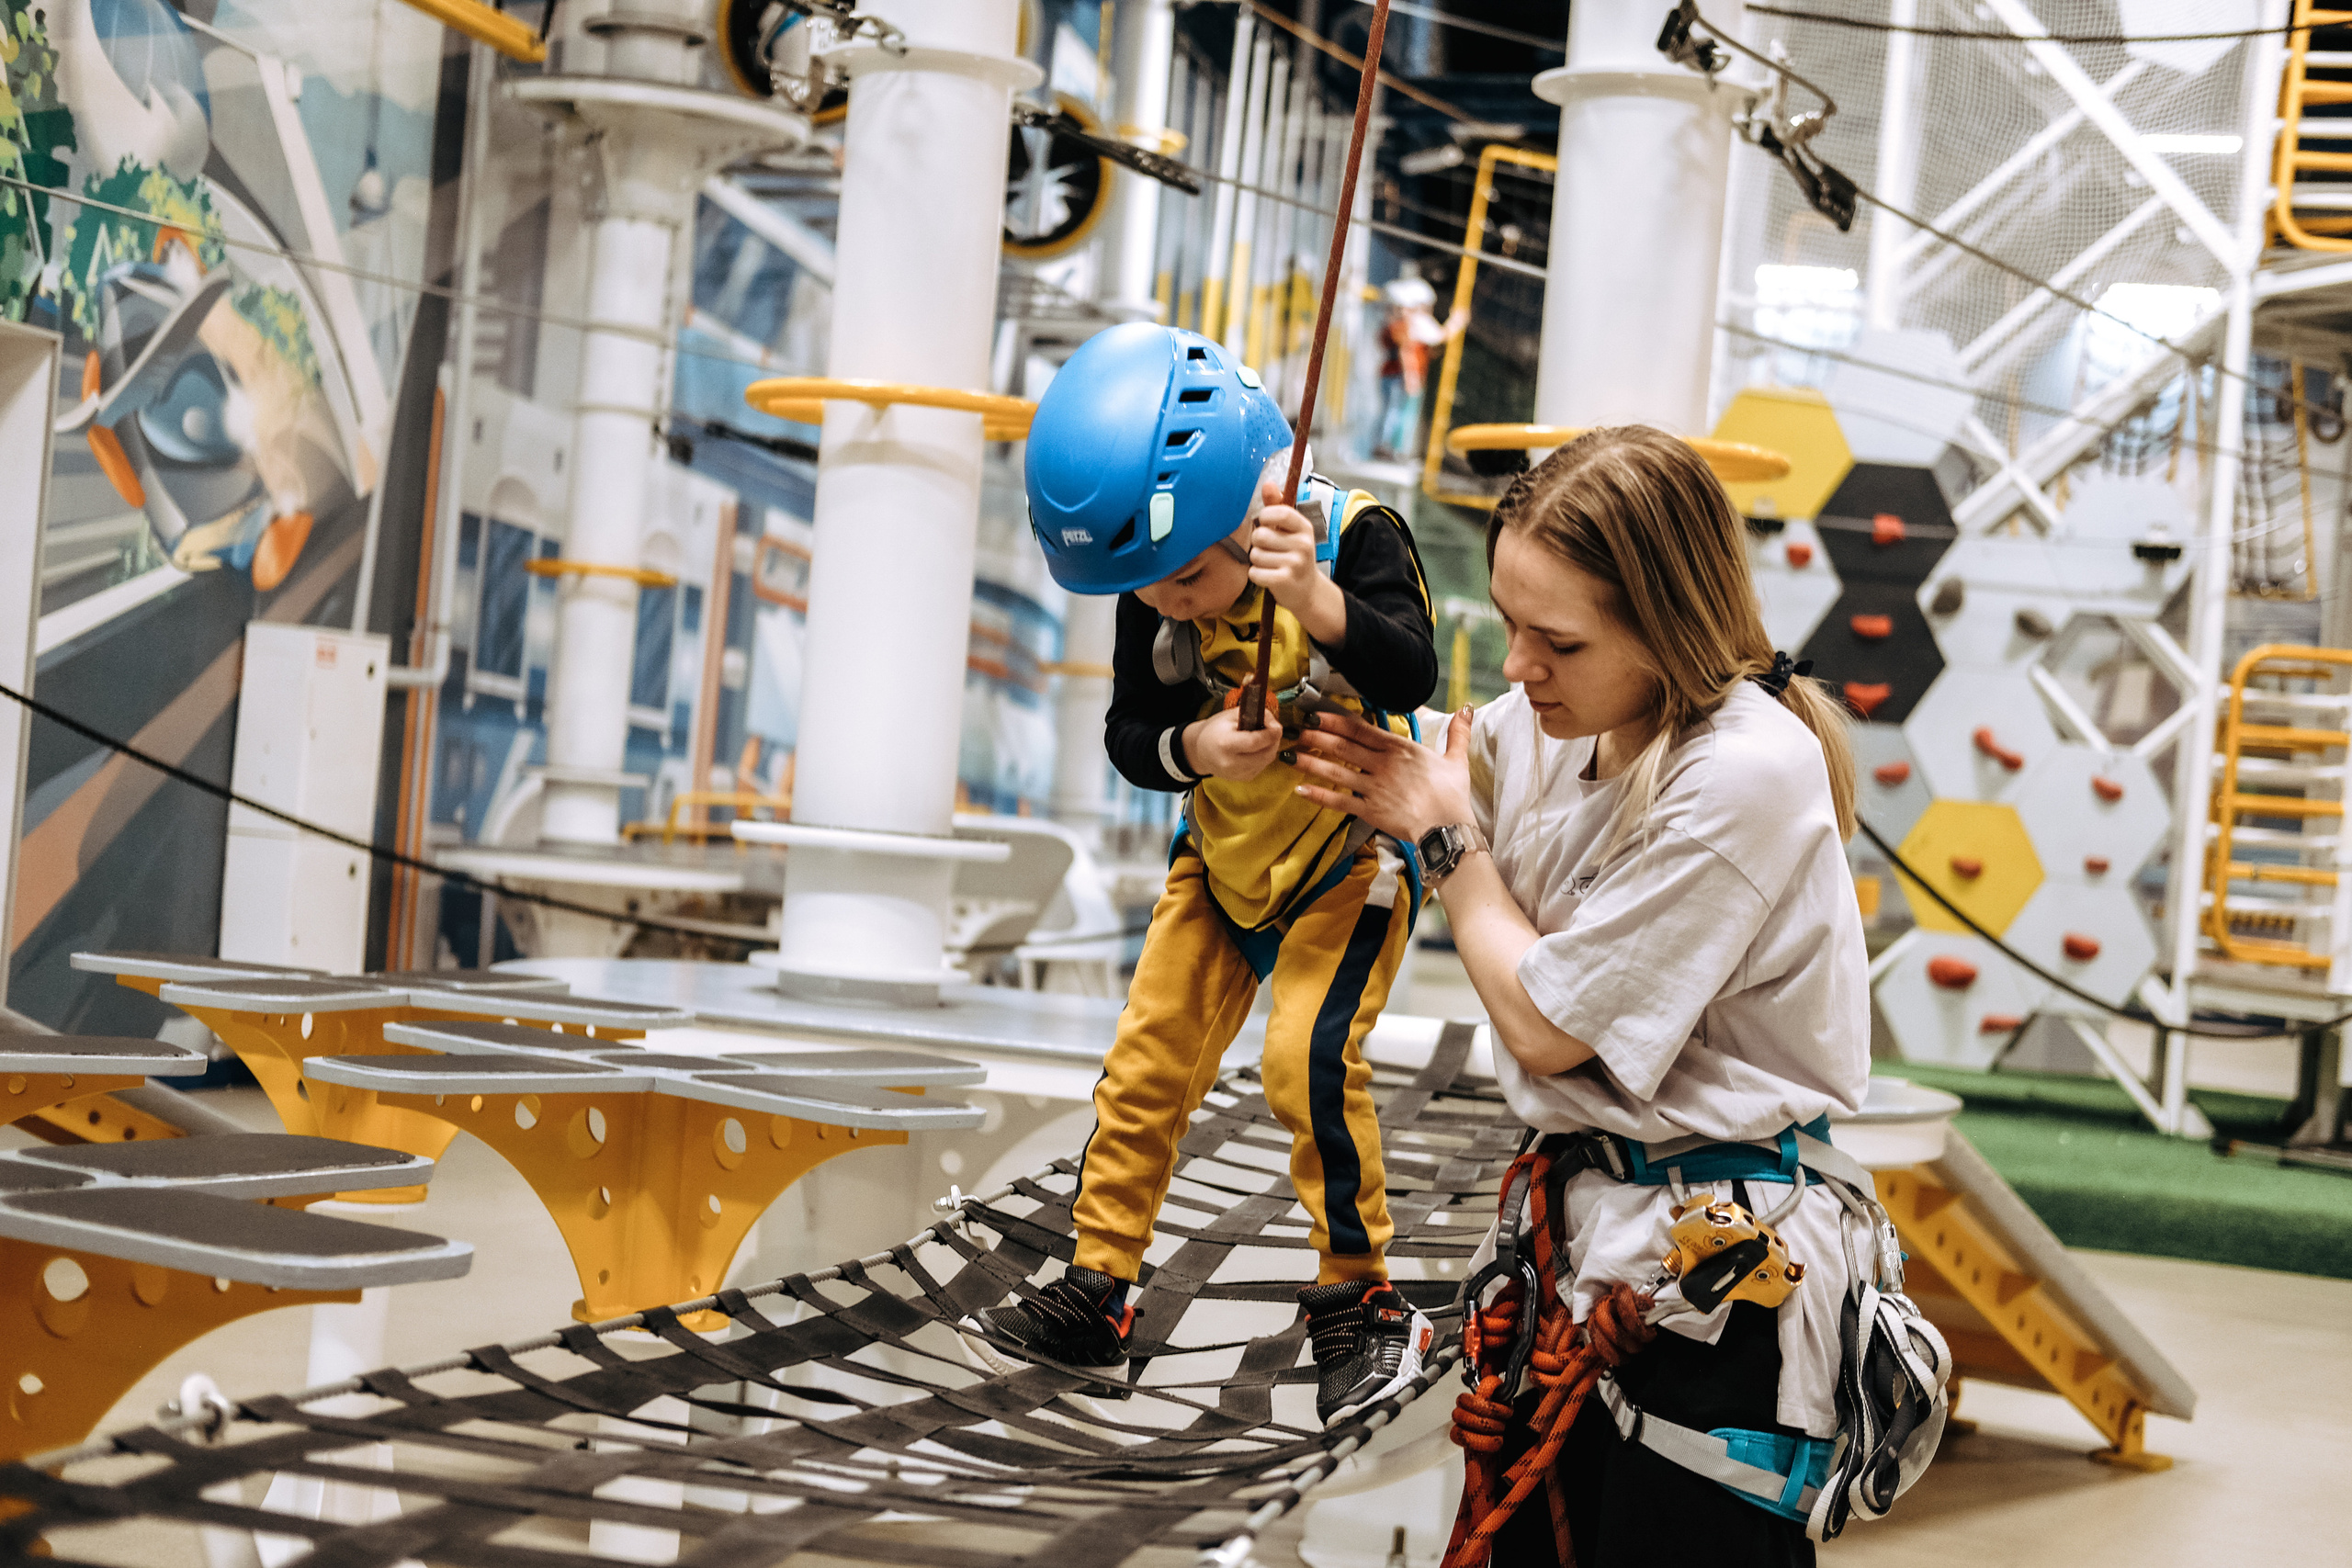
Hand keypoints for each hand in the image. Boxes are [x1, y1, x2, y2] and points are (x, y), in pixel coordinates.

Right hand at [1184, 697, 1284, 781]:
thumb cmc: (1215, 729)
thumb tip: (1274, 722)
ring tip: (1265, 737)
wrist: (1200, 751)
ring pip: (1266, 761)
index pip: (1255, 741)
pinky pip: (1262, 766)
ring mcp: (1237, 774)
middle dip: (1274, 741)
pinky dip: (1264, 756)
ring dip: (1271, 748)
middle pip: (1265, 754)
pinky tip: (1257, 748)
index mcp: (1225, 744)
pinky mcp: (1243, 779)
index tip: (1277, 726)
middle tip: (1274, 730)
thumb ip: (1254, 714)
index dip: (1270, 734)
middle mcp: (1231, 763)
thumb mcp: (1231, 715)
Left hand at [1248, 483, 1346, 643]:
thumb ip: (1276, 507)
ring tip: (1269, 564)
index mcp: (1304, 528)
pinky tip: (1267, 576)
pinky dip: (1256, 575)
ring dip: (1257, 561)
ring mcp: (1295, 564)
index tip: (1265, 523)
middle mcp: (1303, 545)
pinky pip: (1255, 573)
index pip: (1281, 512)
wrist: (1307, 590)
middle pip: (1261, 535)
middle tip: (1268, 549)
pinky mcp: (1285, 581)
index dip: (1265, 516)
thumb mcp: (1290, 531)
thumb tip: (1267, 483)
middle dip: (1257, 543)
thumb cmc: (1293, 555)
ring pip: (1255, 555)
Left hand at [1293, 706, 1476, 842]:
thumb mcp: (1457, 759)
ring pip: (1337, 772)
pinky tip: (1301, 790)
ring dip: (1312, 763)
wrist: (1448, 828)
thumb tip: (1468, 709)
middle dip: (1317, 737)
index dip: (1337, 721)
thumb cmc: (1452, 795)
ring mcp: (1374, 788)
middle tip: (1297, 730)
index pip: (1362, 730)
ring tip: (1290, 756)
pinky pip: (1340, 802)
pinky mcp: (1370, 811)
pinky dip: (1319, 796)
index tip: (1317, 714)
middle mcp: (1383, 765)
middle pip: (1344, 747)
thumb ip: (1457, 733)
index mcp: (1400, 749)